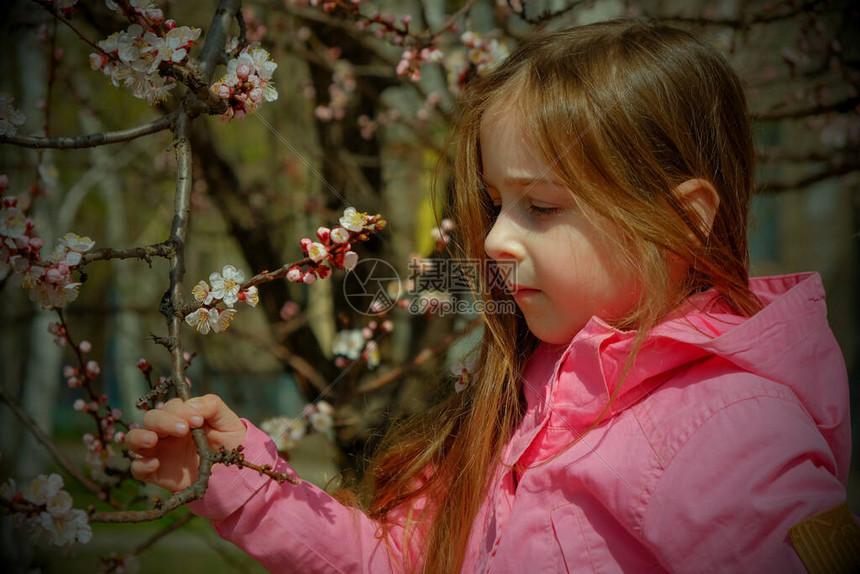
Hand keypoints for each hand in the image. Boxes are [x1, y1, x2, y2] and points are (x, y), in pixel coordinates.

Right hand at [126, 394, 246, 491]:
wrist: (233, 471)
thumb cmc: (229, 440)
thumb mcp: (226, 420)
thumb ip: (211, 405)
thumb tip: (190, 404)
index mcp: (181, 416)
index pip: (171, 405)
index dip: (181, 409)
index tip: (197, 420)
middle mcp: (166, 431)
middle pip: (151, 418)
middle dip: (164, 421)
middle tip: (183, 430)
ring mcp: (158, 451)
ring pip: (133, 439)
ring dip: (139, 436)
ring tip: (152, 440)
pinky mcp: (156, 473)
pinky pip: (136, 468)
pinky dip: (140, 465)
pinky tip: (155, 464)